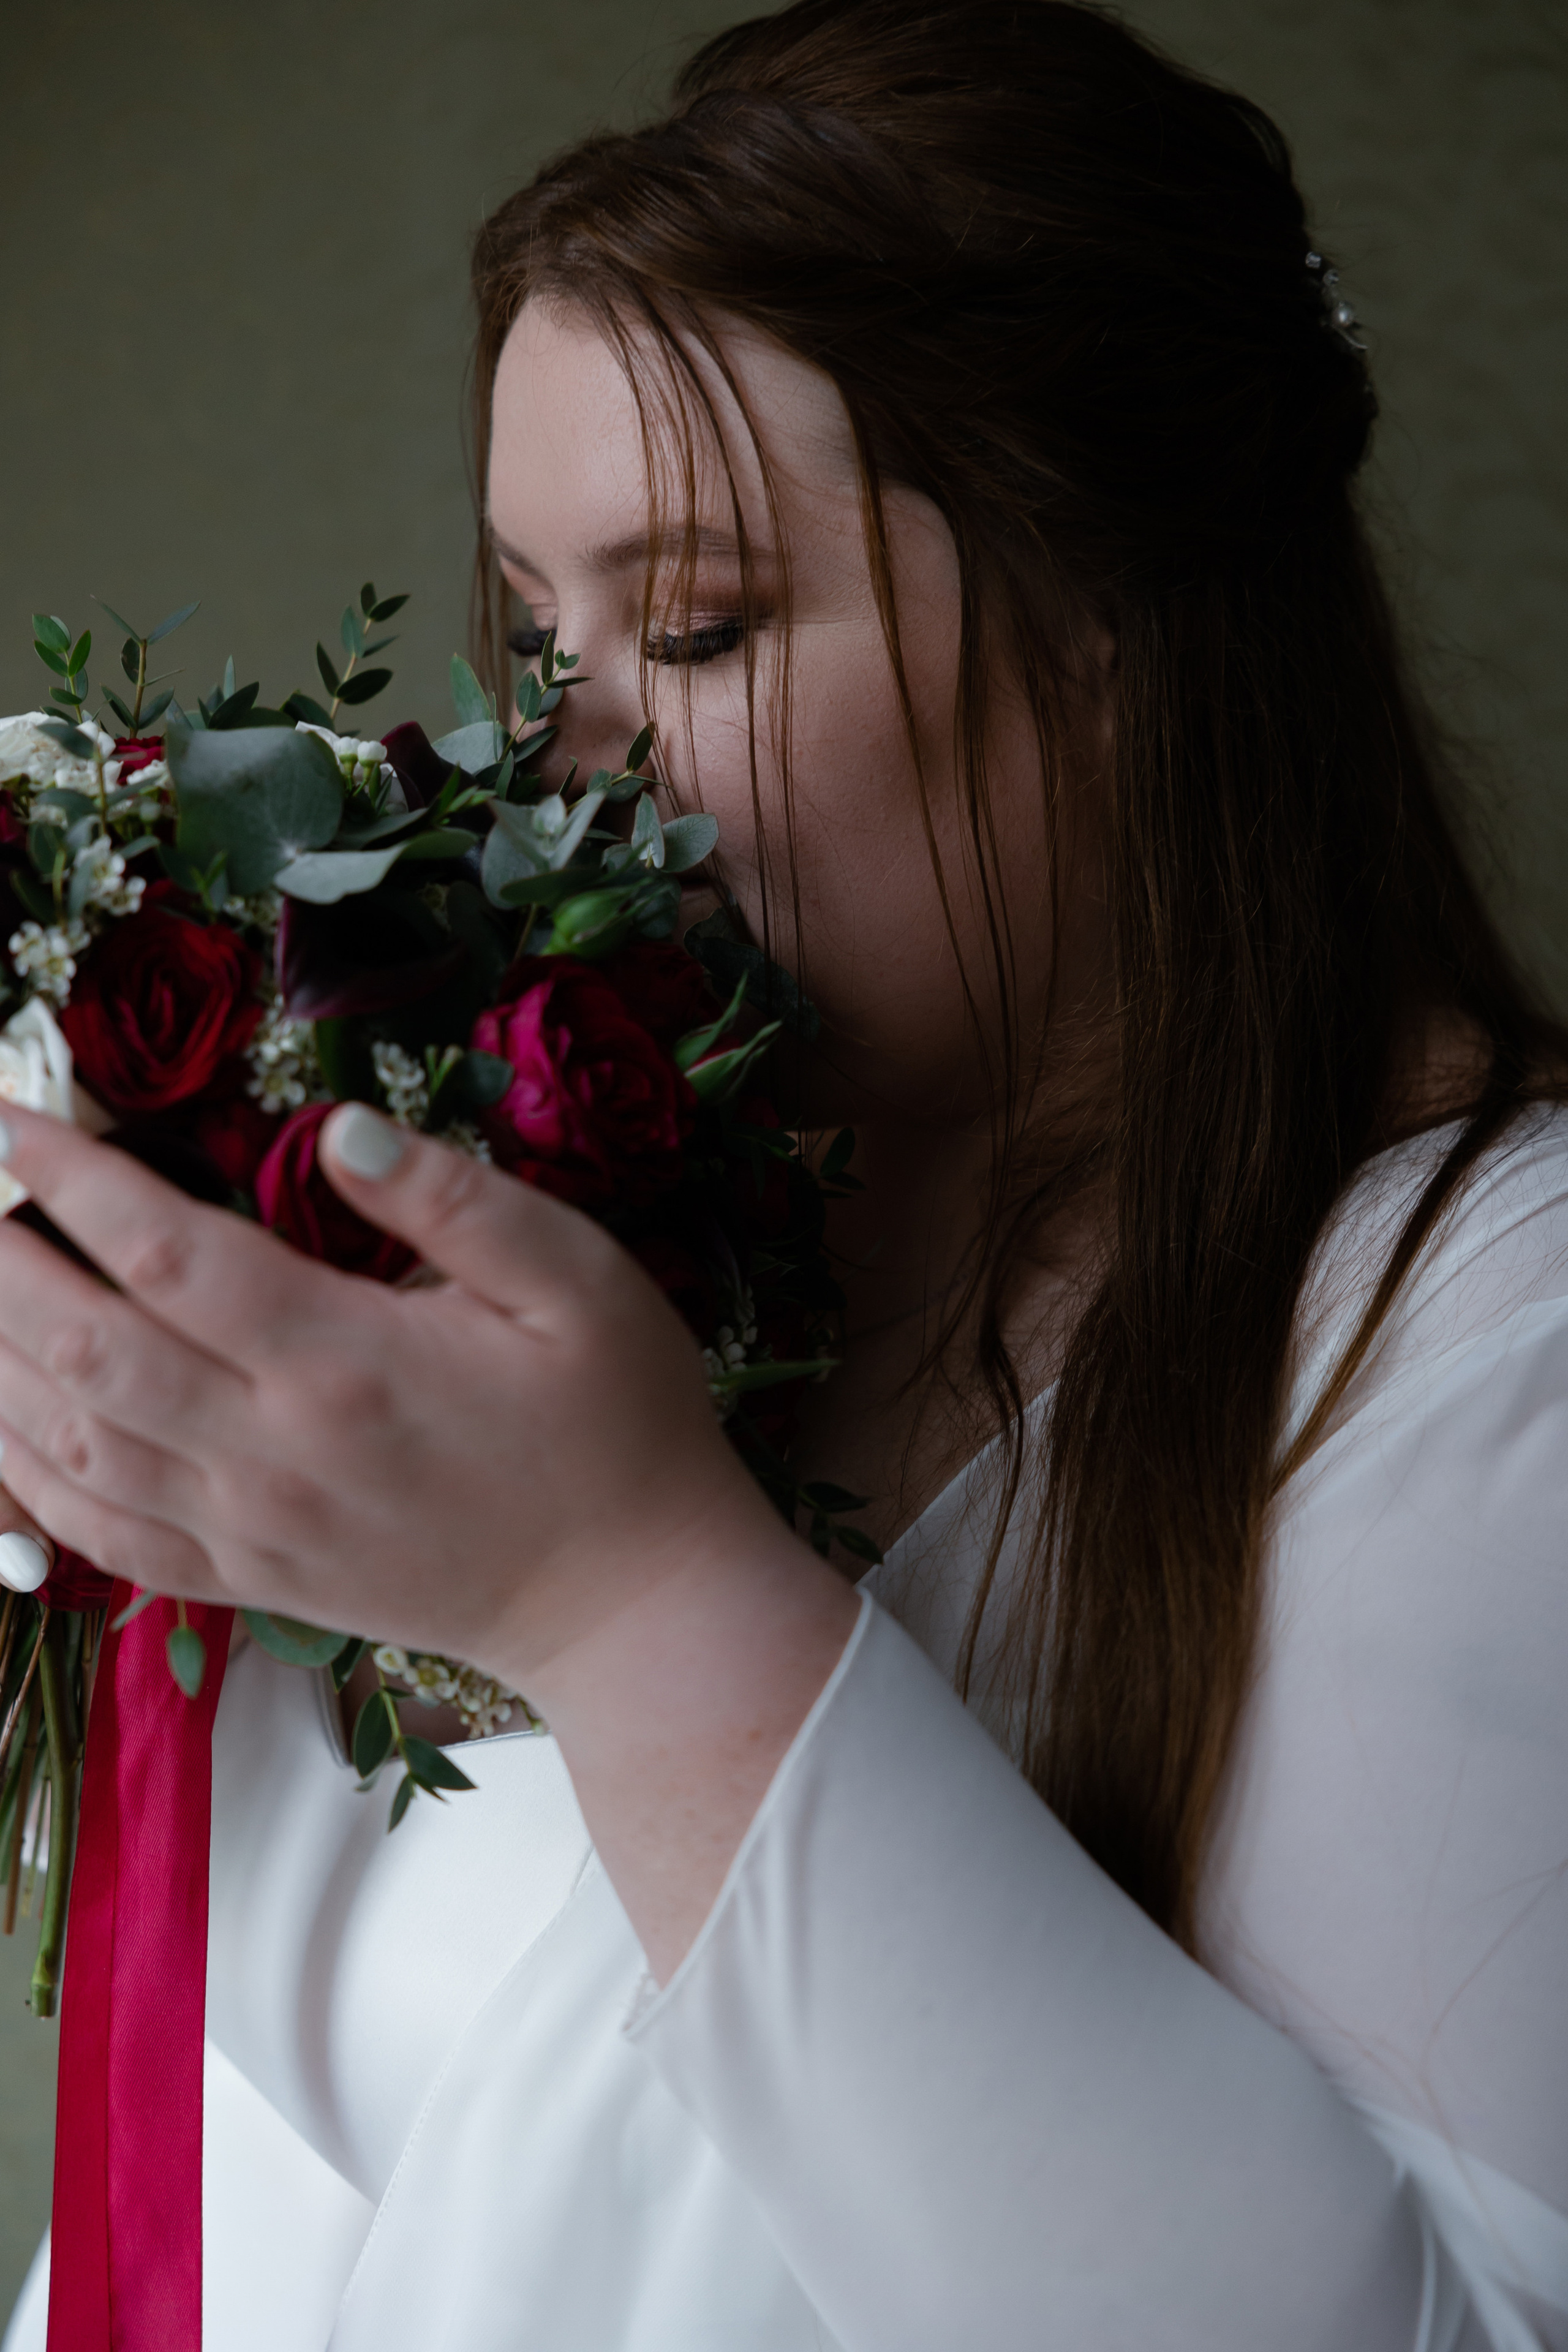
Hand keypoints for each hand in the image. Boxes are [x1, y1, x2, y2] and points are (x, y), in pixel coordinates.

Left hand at [0, 1102, 856, 1972]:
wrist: (627, 1599)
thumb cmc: (617, 1422)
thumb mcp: (582, 1283)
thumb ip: (458, 1202)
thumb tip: (339, 1127)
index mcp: (350, 1364)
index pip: (169, 1254)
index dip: (71, 1180)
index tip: (7, 1118)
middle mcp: (273, 1453)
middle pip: (85, 1348)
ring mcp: (249, 1530)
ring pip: (68, 1444)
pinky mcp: (247, 1580)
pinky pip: (97, 1535)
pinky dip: (21, 1476)